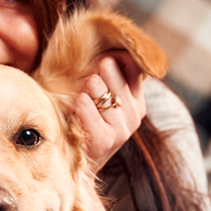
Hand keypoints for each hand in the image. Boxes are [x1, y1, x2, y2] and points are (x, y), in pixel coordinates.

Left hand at [71, 54, 146, 173]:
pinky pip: (85, 106)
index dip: (110, 60)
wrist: (73, 164)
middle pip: (111, 70)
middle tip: (82, 85)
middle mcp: (135, 116)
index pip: (131, 64)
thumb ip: (107, 75)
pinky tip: (73, 108)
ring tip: (77, 99)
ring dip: (81, 88)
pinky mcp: (104, 141)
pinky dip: (75, 104)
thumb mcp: (98, 97)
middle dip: (92, 71)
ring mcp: (121, 130)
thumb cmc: (81, 122)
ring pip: (98, 86)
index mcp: (137, 102)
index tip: (96, 66)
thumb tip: (109, 47)